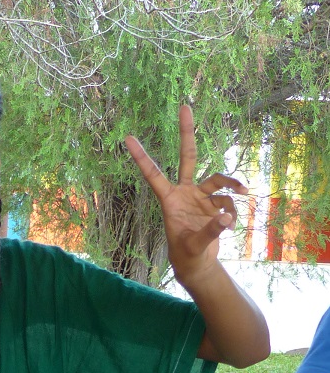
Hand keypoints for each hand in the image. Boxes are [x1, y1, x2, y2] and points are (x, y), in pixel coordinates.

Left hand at [125, 106, 245, 285]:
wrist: (198, 265)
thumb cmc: (187, 256)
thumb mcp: (195, 246)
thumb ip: (210, 231)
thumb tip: (226, 217)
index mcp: (169, 200)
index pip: (153, 174)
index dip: (141, 157)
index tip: (128, 138)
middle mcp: (184, 193)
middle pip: (188, 157)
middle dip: (187, 133)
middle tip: (184, 106)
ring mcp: (200, 197)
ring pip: (218, 180)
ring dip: (233, 185)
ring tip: (244, 191)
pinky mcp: (213, 204)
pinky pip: (227, 201)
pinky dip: (232, 212)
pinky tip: (230, 226)